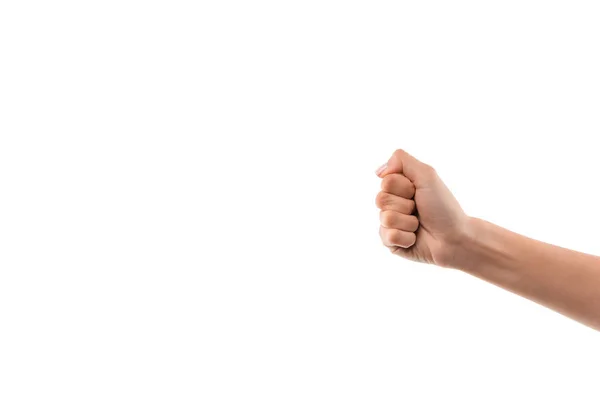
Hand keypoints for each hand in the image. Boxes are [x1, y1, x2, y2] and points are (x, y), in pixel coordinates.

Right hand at [375, 149, 470, 266]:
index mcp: (399, 188)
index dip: (404, 187)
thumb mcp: (427, 176)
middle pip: (381, 199)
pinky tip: (416, 238)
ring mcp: (390, 224)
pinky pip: (389, 237)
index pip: (386, 182)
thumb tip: (378, 171)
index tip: (418, 192)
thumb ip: (402, 160)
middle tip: (419, 209)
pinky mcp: (391, 243)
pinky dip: (406, 237)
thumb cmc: (443, 207)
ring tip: (419, 225)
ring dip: (408, 222)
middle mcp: (392, 205)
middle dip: (405, 205)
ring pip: (385, 219)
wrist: (454, 238)